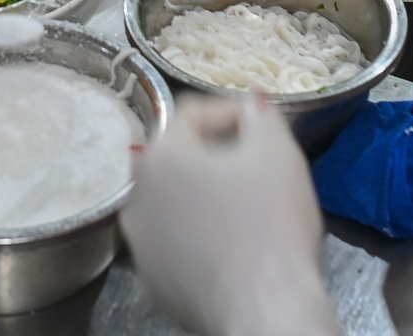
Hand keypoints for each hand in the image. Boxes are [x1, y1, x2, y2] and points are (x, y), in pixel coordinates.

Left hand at [122, 96, 343, 335]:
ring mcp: (140, 246)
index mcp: (159, 157)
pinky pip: (176, 243)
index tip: (261, 125)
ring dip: (206, 196)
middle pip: (178, 158)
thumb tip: (250, 103)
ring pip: (175, 203)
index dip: (231, 112)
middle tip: (257, 164)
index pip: (191, 113)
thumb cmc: (270, 223)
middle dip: (217, 154)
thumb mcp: (277, 150)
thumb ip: (260, 114)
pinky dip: (200, 235)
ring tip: (248, 207)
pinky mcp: (154, 283)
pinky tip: (235, 245)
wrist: (264, 308)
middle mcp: (136, 198)